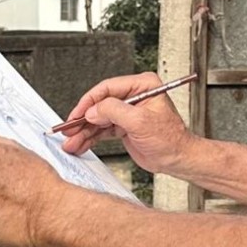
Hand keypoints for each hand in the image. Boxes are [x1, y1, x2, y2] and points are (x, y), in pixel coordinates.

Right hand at [58, 72, 193, 173]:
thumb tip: (93, 110)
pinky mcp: (123, 127)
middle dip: (83, 119)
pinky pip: (102, 130)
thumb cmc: (170, 139)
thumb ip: (114, 112)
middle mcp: (133, 96)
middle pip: (100, 104)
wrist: (178, 159)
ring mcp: (127, 112)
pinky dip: (90, 138)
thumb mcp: (140, 122)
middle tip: (68, 129)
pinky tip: (80, 144)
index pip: (108, 88)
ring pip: (98, 119)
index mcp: (142, 86)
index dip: (90, 102)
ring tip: (71, 142)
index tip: (78, 113)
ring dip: (83, 131)